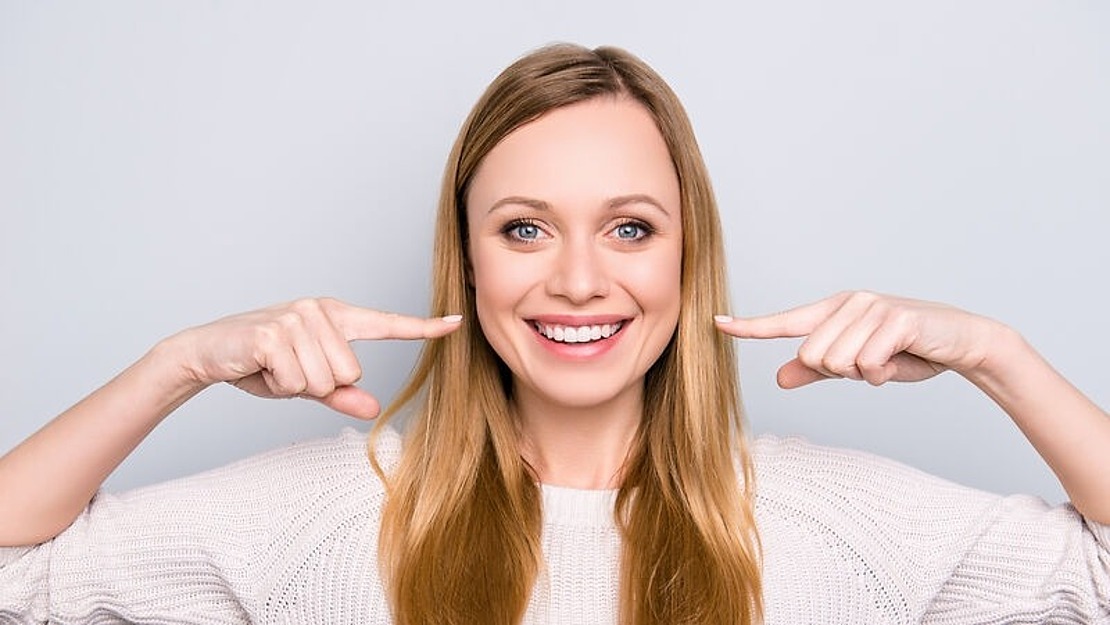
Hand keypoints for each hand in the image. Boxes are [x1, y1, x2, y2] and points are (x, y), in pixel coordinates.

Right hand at [165, 298, 461, 418]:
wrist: (207, 352)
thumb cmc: (261, 365)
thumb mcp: (306, 383)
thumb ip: (341, 394)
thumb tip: (374, 408)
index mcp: (335, 317)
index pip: (386, 325)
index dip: (423, 329)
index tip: (456, 324)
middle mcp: (319, 310)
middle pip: (351, 372)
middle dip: (318, 384)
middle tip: (288, 370)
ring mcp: (297, 318)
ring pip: (325, 380)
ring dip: (296, 385)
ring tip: (273, 367)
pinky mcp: (274, 333)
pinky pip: (298, 380)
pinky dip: (277, 384)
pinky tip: (260, 366)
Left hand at [715, 291, 1005, 388]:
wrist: (962, 342)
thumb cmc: (908, 351)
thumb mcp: (858, 365)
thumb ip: (818, 371)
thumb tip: (779, 377)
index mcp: (834, 311)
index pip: (785, 321)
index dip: (751, 326)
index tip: (717, 324)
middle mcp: (849, 303)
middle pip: (812, 356)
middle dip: (840, 372)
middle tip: (870, 364)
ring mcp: (872, 307)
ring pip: (838, 362)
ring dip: (863, 374)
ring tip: (887, 360)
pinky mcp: (896, 319)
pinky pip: (867, 363)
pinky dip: (883, 373)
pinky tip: (900, 360)